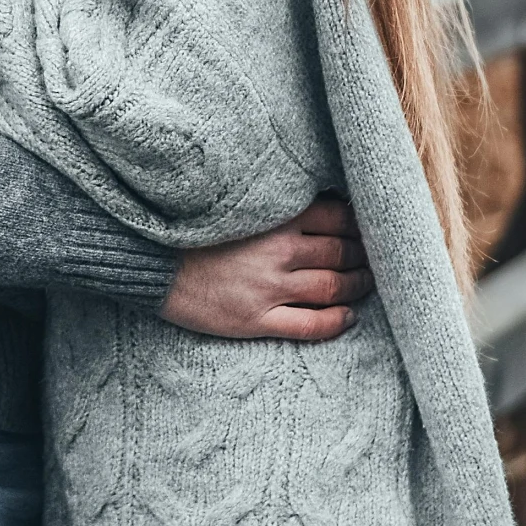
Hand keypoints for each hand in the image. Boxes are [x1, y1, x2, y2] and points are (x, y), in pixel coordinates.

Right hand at [159, 198, 370, 340]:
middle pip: (341, 254)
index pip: (336, 217)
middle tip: (374, 256)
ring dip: (357, 286)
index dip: (358, 223)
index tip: (366, 226)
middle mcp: (279, 253)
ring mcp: (269, 289)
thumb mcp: (236, 206)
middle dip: (364, 256)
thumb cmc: (192, 230)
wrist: (150, 264)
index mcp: (275, 220)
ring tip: (366, 283)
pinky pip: (311, 325)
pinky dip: (337, 322)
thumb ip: (275, 205)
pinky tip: (348, 316)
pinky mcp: (257, 320)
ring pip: (333, 288)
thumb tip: (316, 200)